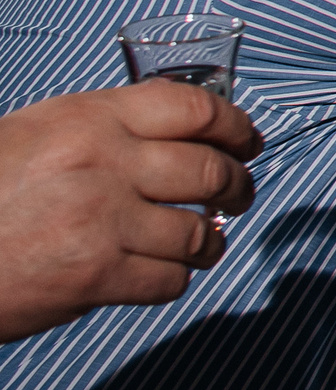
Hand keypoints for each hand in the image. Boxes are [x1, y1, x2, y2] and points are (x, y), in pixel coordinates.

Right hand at [0, 82, 262, 342]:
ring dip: (208, 242)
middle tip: (238, 194)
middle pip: (209, 171)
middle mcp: (101, 163)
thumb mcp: (33, 134)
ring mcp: (100, 221)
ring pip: (197, 233)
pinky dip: (172, 280)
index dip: (236, 126)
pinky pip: (168, 280)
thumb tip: (172, 134)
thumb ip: (100, 128)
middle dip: (237, 186)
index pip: (194, 109)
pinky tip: (159, 273)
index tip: (248, 141)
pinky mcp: (93, 277)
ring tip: (204, 242)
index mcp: (86, 118)